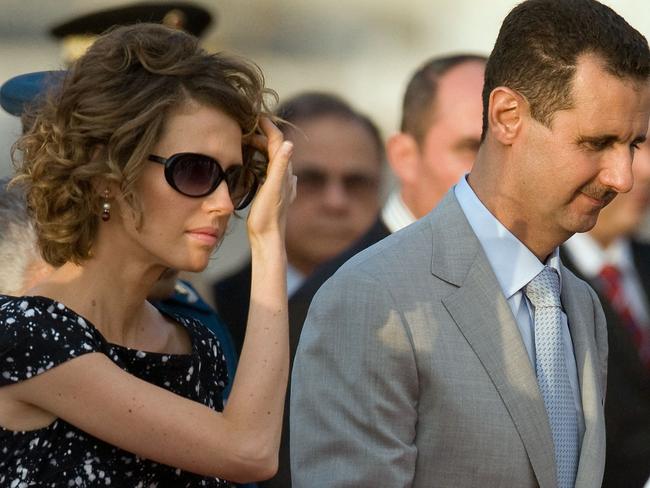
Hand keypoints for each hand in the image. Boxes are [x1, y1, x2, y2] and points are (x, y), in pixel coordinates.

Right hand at [246, 117, 295, 242]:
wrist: (268, 239)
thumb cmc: (267, 217)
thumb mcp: (271, 189)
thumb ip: (279, 167)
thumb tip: (289, 143)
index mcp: (283, 172)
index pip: (278, 140)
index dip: (268, 126)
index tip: (256, 115)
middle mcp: (285, 177)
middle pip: (276, 148)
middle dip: (262, 136)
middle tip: (244, 130)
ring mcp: (282, 186)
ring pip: (274, 159)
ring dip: (263, 148)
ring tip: (248, 143)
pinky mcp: (276, 194)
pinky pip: (272, 172)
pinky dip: (265, 162)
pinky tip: (260, 166)